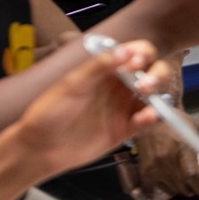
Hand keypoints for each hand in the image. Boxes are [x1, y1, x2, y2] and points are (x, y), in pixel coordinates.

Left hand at [10, 40, 162, 179]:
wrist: (40, 148)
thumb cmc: (50, 112)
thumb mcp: (72, 84)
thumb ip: (99, 66)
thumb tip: (126, 51)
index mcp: (108, 70)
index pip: (137, 53)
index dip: (143, 54)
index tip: (136, 63)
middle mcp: (120, 86)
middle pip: (154, 72)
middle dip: (157, 74)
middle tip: (145, 84)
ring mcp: (125, 108)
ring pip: (156, 96)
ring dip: (159, 95)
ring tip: (148, 99)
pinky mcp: (126, 130)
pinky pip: (148, 121)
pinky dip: (152, 118)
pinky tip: (144, 119)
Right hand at [128, 117, 198, 199]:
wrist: (151, 118)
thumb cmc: (177, 123)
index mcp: (182, 147)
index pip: (193, 176)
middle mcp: (167, 159)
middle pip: (184, 187)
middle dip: (196, 190)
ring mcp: (154, 167)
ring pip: (173, 190)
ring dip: (182, 189)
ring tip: (186, 180)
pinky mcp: (145, 171)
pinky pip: (156, 189)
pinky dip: (166, 189)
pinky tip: (171, 183)